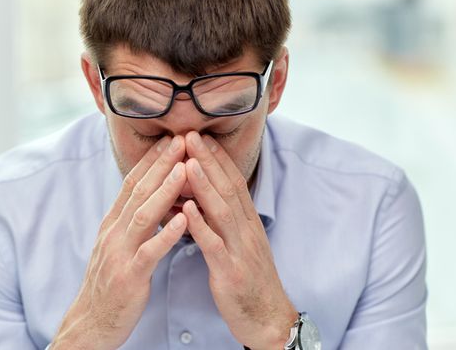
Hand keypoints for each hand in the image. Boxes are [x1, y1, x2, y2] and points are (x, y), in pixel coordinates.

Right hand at [51, 135, 189, 349]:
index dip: (150, 160)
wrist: (91, 322)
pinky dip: (167, 233)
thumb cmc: (110, 284)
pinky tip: (184, 218)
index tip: (170, 139)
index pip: (131, 183)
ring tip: (184, 169)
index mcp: (112, 224)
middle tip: (181, 140)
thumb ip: (130, 222)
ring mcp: (120, 254)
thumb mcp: (116, 246)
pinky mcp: (129, 276)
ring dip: (164, 190)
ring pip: (143, 215)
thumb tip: (147, 197)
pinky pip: (150, 252)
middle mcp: (113, 233)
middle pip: (138, 191)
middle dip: (160, 164)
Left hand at [182, 131, 297, 349]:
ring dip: (204, 185)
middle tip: (190, 134)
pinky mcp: (231, 272)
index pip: (233, 183)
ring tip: (187, 162)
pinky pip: (215, 246)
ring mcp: (240, 250)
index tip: (200, 136)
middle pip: (227, 189)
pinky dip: (200, 226)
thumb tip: (204, 199)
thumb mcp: (240, 246)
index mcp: (247, 223)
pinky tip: (186, 210)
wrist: (269, 321)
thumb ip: (225, 222)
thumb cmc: (249, 282)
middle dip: (208, 160)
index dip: (217, 158)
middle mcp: (246, 231)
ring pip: (222, 212)